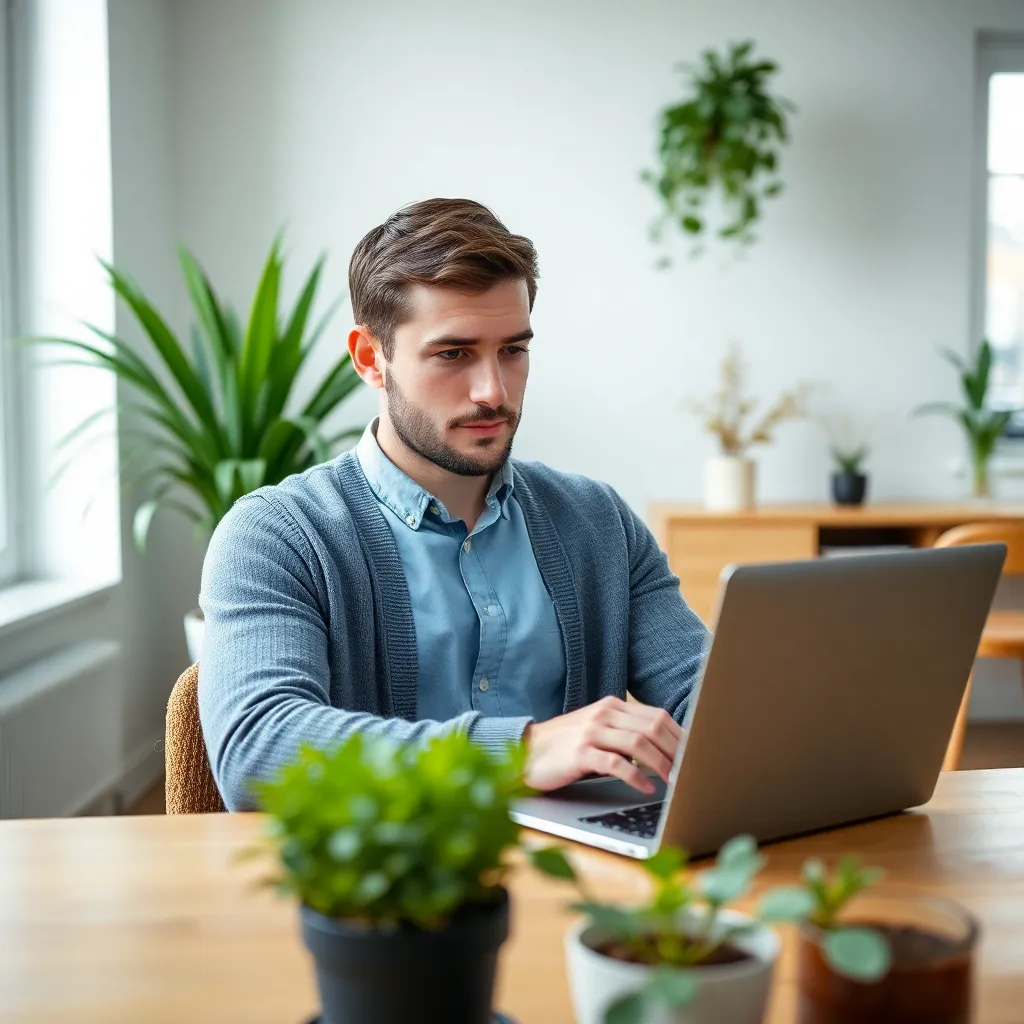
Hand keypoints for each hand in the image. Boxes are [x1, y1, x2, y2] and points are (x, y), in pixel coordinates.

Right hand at [523, 696, 682, 794]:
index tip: (696, 754)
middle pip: (652, 727)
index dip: (680, 736)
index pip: (657, 716)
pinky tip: (646, 788)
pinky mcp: (579, 753)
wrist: (527, 749)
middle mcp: (604, 714)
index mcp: (612, 706)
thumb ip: (625, 733)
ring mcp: (591, 732)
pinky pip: (615, 763)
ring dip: (661, 764)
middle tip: (690, 771)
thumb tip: (665, 749)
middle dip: (676, 751)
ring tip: (674, 781)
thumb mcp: (599, 731)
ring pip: (638, 743)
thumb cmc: (567, 745)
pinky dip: (636, 776)